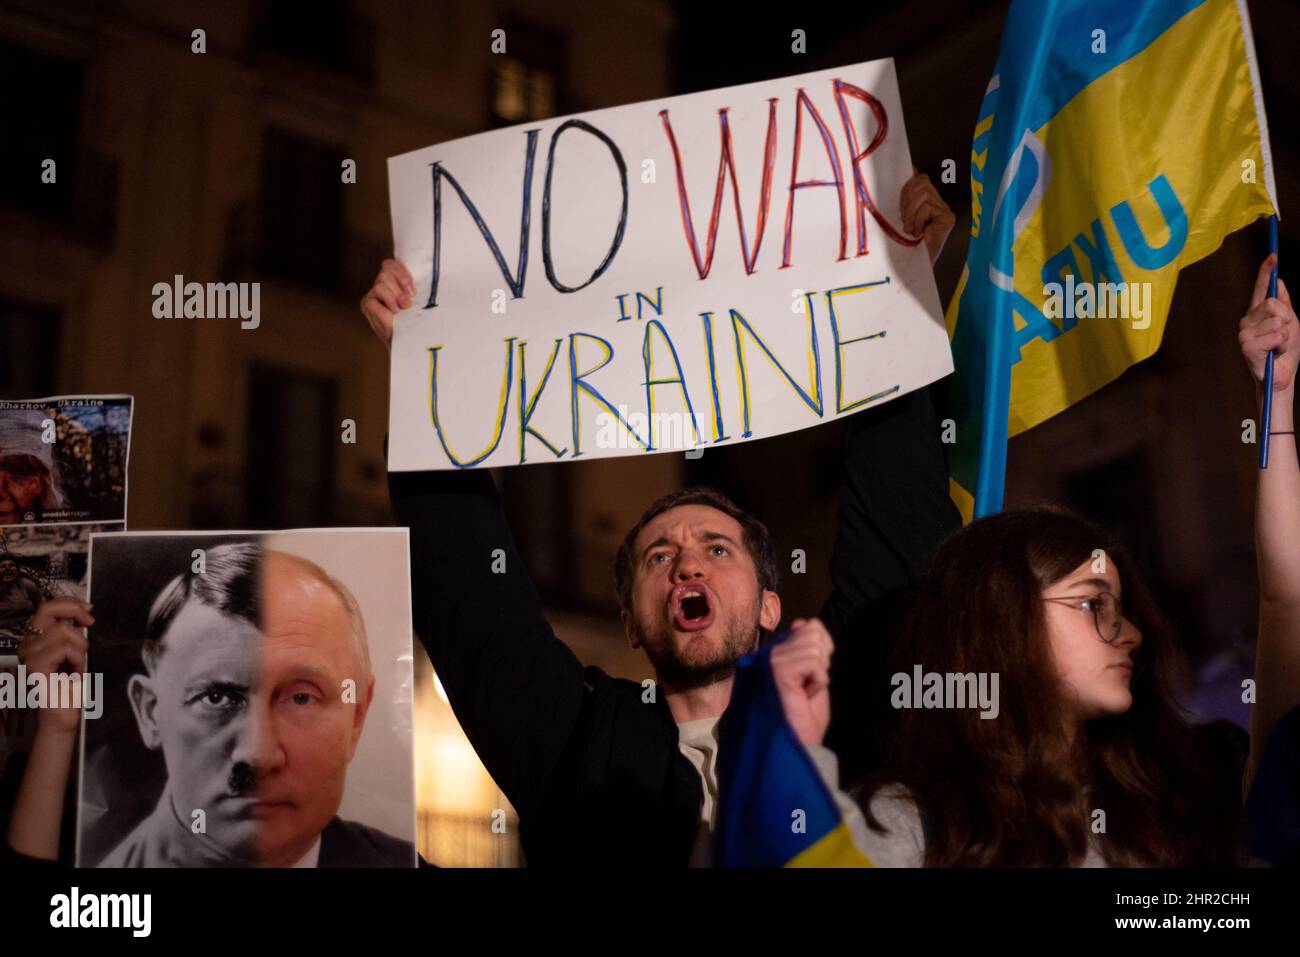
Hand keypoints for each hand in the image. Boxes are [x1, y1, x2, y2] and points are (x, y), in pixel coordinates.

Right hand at [17, 598, 92, 735]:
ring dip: (81, 647)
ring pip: (64, 631)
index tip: (89, 609)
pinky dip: (78, 659)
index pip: (47, 607)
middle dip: (74, 612)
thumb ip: (72, 632)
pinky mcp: (35, 665)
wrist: (62, 713)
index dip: (70, 603)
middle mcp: (28, 643)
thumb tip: (84, 611)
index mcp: (35, 639)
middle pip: (48, 609)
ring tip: (76, 665)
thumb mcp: (73, 651)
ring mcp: (29, 654)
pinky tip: (74, 673)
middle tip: (89, 623)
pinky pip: (65, 648)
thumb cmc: (69, 685)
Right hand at [360, 259, 414, 350]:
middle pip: (386, 270)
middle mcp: (381, 287)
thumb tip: (425, 274)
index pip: (390, 264)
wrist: (409, 341)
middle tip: (409, 300)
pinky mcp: (367, 303)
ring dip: (397, 294)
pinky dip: (389, 300)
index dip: (401, 271)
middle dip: (401, 282)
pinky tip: (394, 312)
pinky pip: (378, 291)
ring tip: (404, 308)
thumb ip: (413, 287)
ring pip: (382, 279)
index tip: (413, 288)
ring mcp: (373, 295)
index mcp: (393, 284)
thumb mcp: (419, 300)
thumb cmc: (416, 322)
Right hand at [770, 617, 833, 747]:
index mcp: (779, 651)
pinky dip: (818, 680)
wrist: (800, 743)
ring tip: (806, 690)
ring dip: (819, 673)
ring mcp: (773, 660)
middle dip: (822, 660)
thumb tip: (802, 622)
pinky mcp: (778, 669)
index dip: (823, 646)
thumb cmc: (806, 715)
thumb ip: (809, 649)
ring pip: (815, 646)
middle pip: (814, 630)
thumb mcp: (813, 675)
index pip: (808, 625)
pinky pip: (814, 662)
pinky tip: (804, 694)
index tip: (816, 673)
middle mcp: (772, 652)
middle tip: (810, 684)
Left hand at [901, 168, 954, 265]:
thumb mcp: (901, 215)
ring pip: (923, 193)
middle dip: (907, 200)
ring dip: (911, 212)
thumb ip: (905, 198)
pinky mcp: (948, 218)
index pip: (921, 179)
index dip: (909, 182)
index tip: (901, 194)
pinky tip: (918, 232)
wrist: (915, 265)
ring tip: (910, 229)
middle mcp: (940, 204)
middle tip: (904, 220)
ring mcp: (946, 211)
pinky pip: (926, 207)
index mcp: (929, 201)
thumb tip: (908, 172)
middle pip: (922, 182)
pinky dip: (917, 220)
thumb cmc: (906, 244)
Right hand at [1238, 255, 1295, 393]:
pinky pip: (1275, 335)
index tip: (1273, 256)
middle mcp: (1247, 320)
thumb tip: (1279, 281)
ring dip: (1285, 336)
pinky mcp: (1247, 345)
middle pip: (1273, 303)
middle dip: (1287, 319)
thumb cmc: (1284, 352)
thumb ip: (1285, 304)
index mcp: (1258, 313)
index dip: (1266, 272)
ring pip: (1276, 320)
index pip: (1262, 288)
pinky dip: (1281, 344)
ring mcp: (1245, 332)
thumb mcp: (1291, 324)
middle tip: (1283, 336)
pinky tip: (1273, 353)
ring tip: (1278, 347)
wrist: (1281, 378)